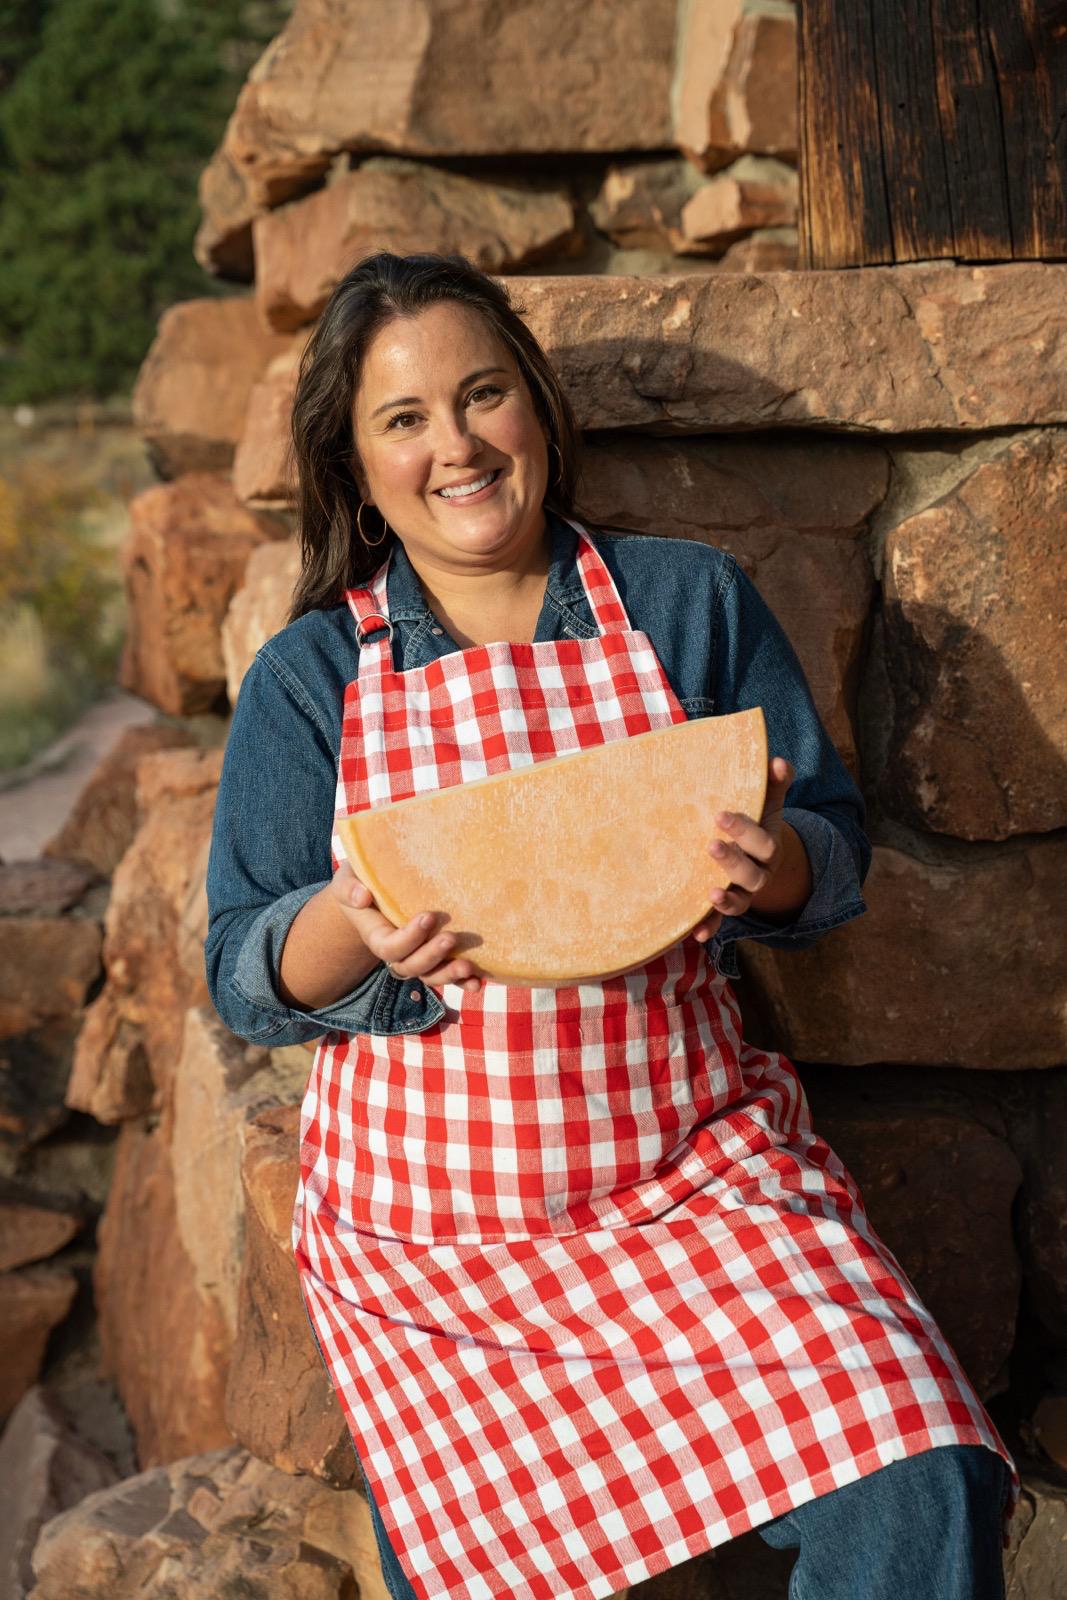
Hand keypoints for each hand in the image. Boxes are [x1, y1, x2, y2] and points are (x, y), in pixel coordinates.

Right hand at [329, 861, 481, 991]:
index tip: (428, 916)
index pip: (389, 948)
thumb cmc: (363, 880)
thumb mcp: (348, 879)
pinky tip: (477, 981)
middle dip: (431, 956)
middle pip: (410, 967)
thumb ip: (348, 888)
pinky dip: (462, 981)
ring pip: (429, 976)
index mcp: (376, 936)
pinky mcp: (435, 955)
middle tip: (450, 938)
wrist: (377, 890)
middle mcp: (397, 952)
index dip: (409, 938)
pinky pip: (446, 974)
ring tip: (468, 967)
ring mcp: (417, 955)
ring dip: (449, 975)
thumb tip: (362, 897)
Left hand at [691, 756, 794, 941]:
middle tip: (710, 845)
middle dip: (731, 860)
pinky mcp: (727, 907)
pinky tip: (696, 934)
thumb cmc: (758, 822)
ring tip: (710, 894)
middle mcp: (759, 873)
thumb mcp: (768, 804)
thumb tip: (778, 761)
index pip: (761, 840)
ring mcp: (744, 894)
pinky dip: (711, 928)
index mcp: (769, 847)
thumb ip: (775, 783)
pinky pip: (721, 922)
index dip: (744, 830)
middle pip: (751, 873)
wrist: (759, 857)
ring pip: (740, 901)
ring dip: (726, 901)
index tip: (719, 814)